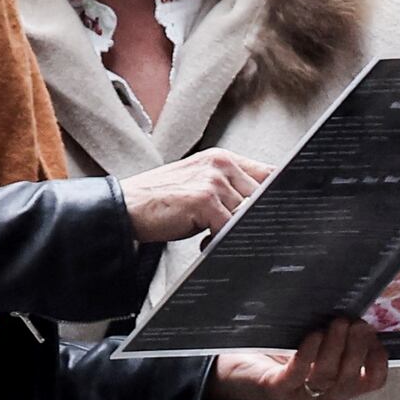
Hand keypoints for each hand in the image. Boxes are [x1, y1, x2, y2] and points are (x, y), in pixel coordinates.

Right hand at [124, 148, 270, 243]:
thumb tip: (263, 206)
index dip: (275, 197)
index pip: (269, 174)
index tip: (272, 213)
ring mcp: (214, 181)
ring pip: (246, 213)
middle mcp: (220, 165)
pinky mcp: (205, 199)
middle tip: (225, 229)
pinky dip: (219, 240)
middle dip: (249, 218)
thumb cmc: (160, 201)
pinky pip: (230, 227)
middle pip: (262, 197)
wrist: (124, 208)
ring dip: (231, 230)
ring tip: (209, 233)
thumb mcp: (200, 186)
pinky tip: (203, 240)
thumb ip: (230, 190)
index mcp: (222, 159)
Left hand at [212, 318, 387, 399]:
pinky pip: (297, 375)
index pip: (371, 382)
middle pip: (350, 379)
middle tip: (357, 324)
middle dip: (357, 349)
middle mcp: (323, 398)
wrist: (236, 368)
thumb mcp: (316, 346)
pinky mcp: (276, 392)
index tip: (375, 336)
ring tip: (337, 322)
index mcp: (338, 388)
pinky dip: (308, 355)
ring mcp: (299, 399)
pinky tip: (313, 336)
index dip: (379, 360)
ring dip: (335, 346)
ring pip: (326, 376)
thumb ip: (338, 338)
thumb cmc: (279, 353)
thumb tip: (360, 316)